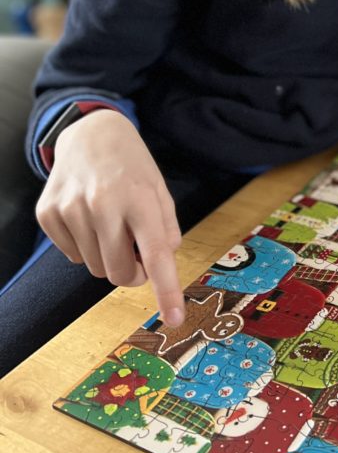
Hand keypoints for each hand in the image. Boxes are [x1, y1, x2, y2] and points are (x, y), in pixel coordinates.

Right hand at [35, 109, 184, 325]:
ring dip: (107, 257)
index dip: (166, 289)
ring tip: (112, 225)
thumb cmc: (132, 167)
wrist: (91, 134)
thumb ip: (166, 229)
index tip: (174, 318)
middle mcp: (102, 203)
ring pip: (93, 268)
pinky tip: (89, 219)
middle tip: (138, 253)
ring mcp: (71, 208)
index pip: (156, 254)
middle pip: (119, 272)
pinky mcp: (47, 212)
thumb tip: (160, 264)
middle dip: (133, 273)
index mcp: (139, 198)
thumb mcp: (159, 190)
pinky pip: (71, 255)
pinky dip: (85, 246)